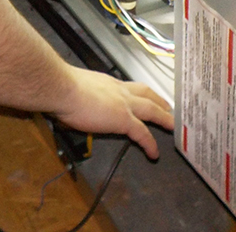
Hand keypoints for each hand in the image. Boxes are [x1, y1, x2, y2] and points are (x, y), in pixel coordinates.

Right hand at [51, 68, 173, 159]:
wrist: (64, 88)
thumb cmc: (63, 88)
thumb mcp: (75, 88)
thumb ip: (78, 96)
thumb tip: (70, 105)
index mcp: (107, 82)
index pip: (127, 87)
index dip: (137, 92)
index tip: (142, 95)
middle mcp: (118, 90)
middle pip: (146, 93)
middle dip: (158, 100)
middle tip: (167, 107)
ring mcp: (124, 104)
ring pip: (151, 110)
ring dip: (163, 118)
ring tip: (172, 126)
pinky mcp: (124, 119)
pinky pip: (143, 134)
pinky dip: (150, 144)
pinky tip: (154, 153)